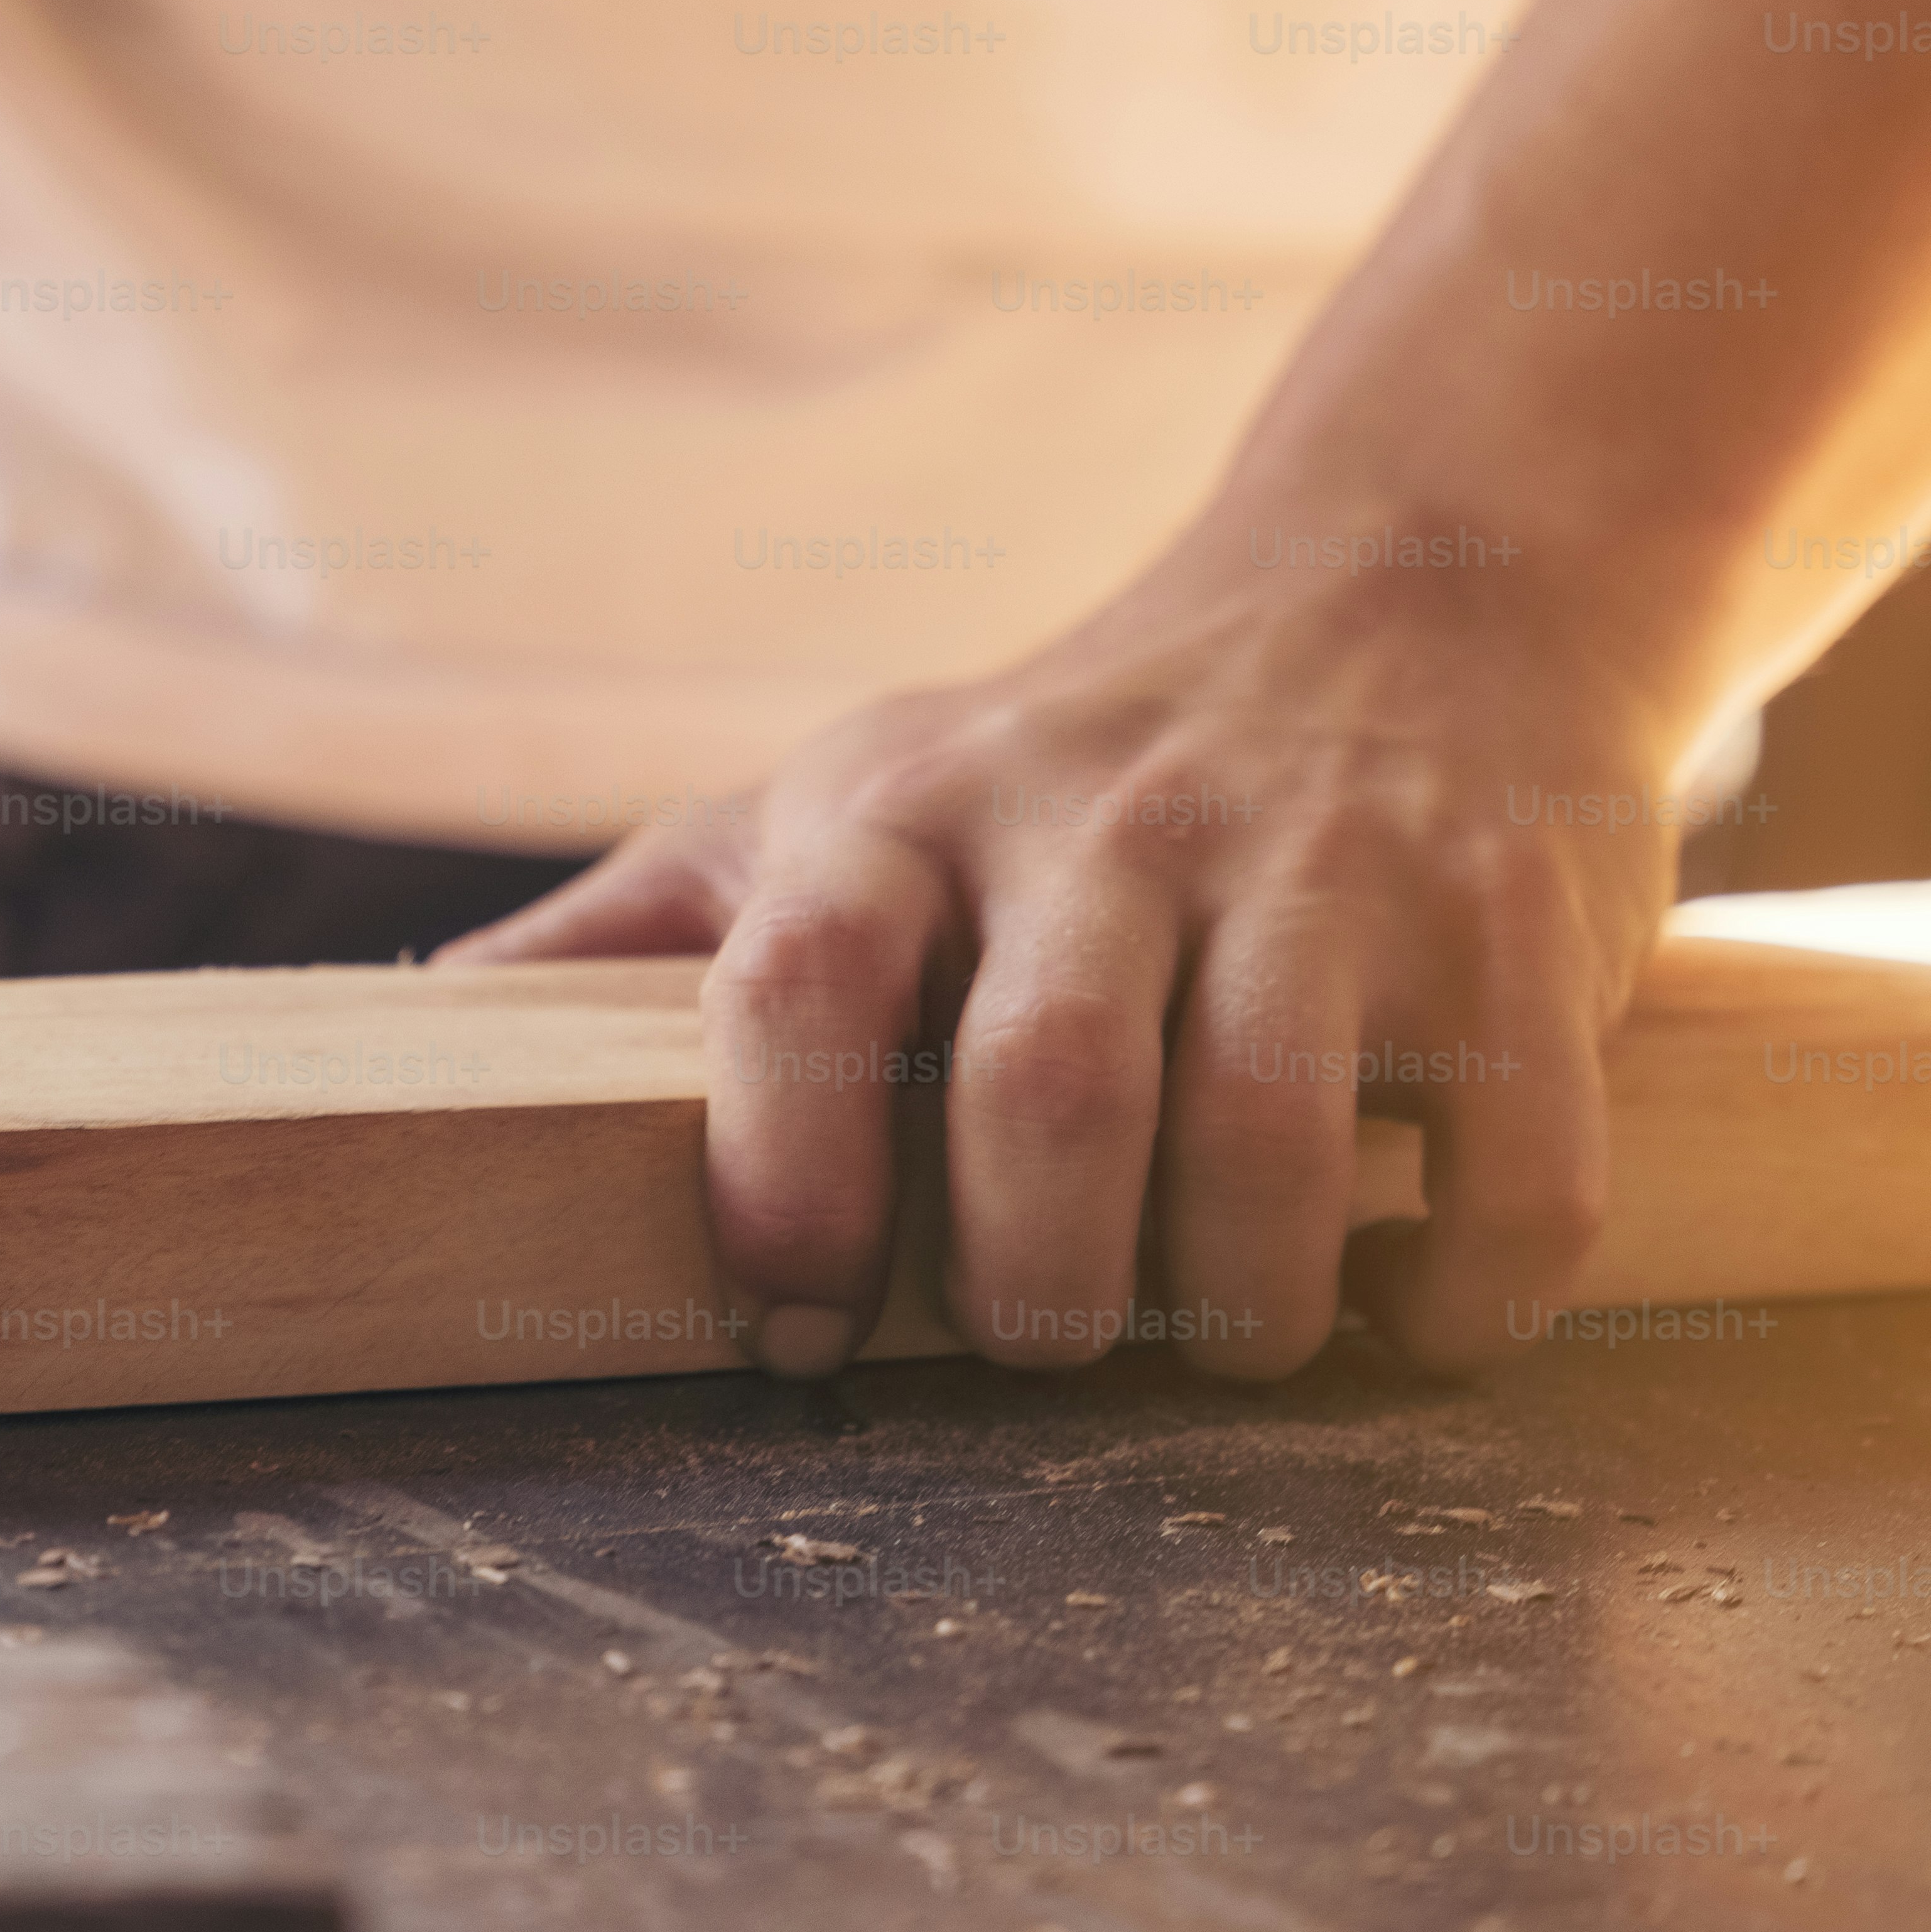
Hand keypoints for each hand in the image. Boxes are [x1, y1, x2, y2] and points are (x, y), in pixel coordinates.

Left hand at [443, 539, 1680, 1380]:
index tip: (794, 1324)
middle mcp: (1112, 819)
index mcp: (914, 805)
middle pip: (1049, 1088)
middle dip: (1033, 1280)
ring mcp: (1327, 859)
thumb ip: (641, 923)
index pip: (805, 978)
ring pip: (1272, 1135)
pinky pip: (1511, 1158)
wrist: (1413, 586)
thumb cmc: (1067, 763)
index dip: (782, 1176)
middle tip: (1040, 1345)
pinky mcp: (1514, 910)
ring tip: (1231, 1336)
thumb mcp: (840, 799)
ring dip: (1245, 1304)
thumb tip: (416, 1022)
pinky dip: (1468, 1289)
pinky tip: (1415, 1308)